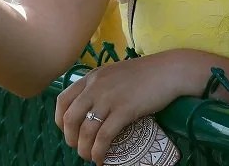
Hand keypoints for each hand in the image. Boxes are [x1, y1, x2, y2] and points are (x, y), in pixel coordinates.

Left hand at [56, 52, 188, 165]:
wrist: (168, 71)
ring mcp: (109, 98)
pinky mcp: (124, 110)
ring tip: (90, 157)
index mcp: (91, 77)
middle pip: (70, 118)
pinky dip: (99, 151)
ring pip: (86, 130)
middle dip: (70, 138)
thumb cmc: (145, 73)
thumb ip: (101, 86)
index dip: (60, 120)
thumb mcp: (114, 74)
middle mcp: (95, 87)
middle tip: (79, 147)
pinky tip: (101, 158)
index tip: (68, 131)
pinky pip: (104, 136)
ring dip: (84, 149)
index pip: (62, 100)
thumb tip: (93, 106)